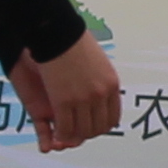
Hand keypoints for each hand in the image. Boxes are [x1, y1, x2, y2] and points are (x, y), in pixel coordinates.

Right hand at [12, 32, 123, 151]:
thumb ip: (100, 78)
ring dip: (73, 135)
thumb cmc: (71, 41)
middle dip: (87, 133)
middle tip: (76, 132)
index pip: (112, 118)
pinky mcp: (64, 101)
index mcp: (111, 84)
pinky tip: (55, 132)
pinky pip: (65, 128)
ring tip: (65, 132)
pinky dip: (61, 134)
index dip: (101, 126)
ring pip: (83, 131)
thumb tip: (100, 86)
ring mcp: (84, 99)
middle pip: (99, 128)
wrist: (56, 32)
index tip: (92, 127)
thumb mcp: (97, 61)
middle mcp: (101, 94)